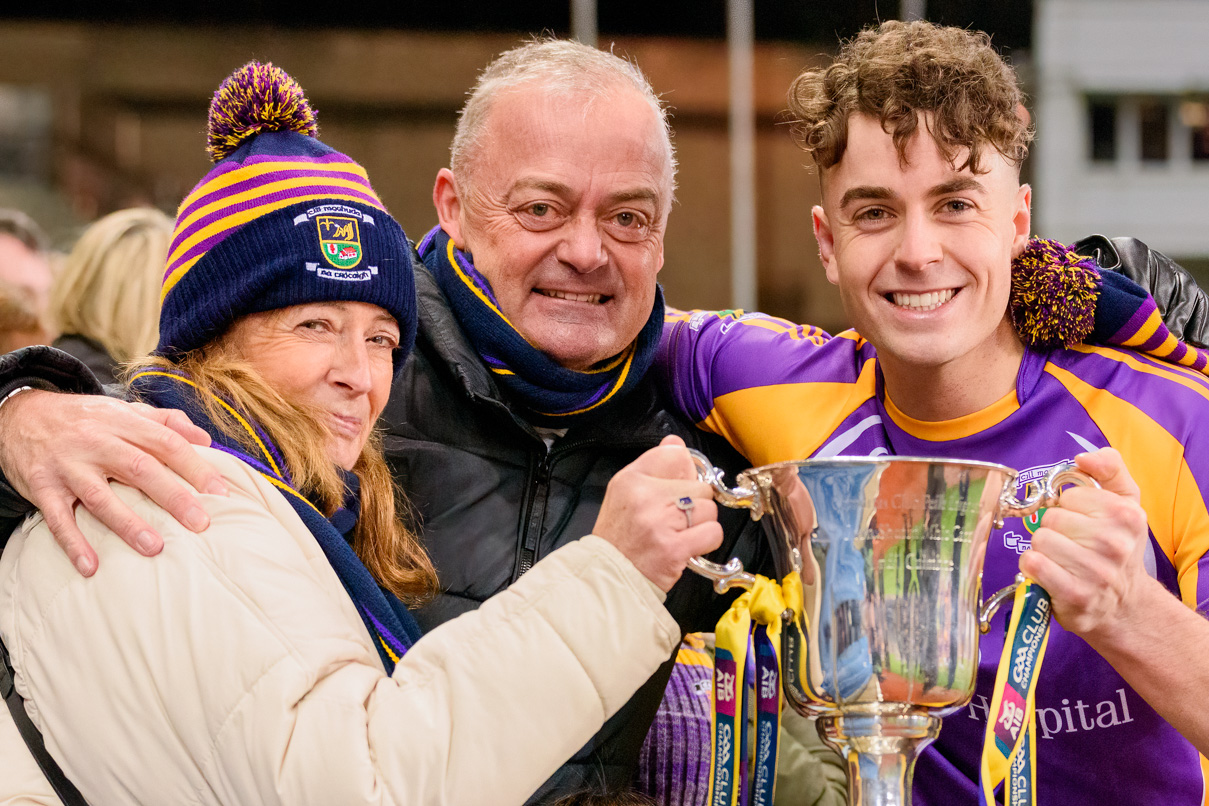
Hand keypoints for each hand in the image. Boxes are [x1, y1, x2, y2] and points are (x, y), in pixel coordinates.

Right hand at [0, 390, 227, 575]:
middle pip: (140, 468)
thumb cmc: (84, 418)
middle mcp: (97, 442)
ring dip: (127, 523)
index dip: (196, 467)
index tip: (221, 492)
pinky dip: (73, 543)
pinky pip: (58, 518)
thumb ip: (165, 422)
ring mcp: (68, 466)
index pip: (166, 443)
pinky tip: (91, 566)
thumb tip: (206, 440)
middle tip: (200, 523)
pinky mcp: (43, 487)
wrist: (19, 414)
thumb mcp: (123, 410)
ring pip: (101, 496)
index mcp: (122, 423)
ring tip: (154, 547)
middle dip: (173, 496)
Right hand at [593, 435, 722, 590]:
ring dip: (701, 524)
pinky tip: (688, 546)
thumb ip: (653, 466)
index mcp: (631, 479)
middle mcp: (645, 497)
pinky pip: (713, 532)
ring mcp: (661, 523)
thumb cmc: (620, 535)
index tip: (676, 490)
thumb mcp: (625, 492)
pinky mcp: (675, 548)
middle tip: (675, 519)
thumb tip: (676, 443)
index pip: (675, 455)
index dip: (683, 473)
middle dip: (694, 503)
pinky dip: (706, 541)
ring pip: (709, 509)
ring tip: (679, 534)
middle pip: (699, 486)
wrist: (609, 575)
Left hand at [1018, 448, 1153, 637]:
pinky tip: (1050, 574)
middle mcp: (1115, 543)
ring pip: (1039, 540)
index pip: (1067, 496)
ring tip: (1062, 561)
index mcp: (1127, 515)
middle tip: (1072, 546)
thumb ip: (1110, 469)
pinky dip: (1033, 567)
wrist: (1124, 606)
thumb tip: (1084, 457)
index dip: (1068, 509)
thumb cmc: (1117, 549)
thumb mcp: (1125, 504)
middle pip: (1051, 518)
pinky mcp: (1075, 594)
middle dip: (1054, 530)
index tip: (1082, 523)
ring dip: (1043, 550)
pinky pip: (1033, 563)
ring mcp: (1096, 571)